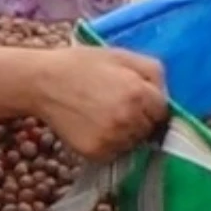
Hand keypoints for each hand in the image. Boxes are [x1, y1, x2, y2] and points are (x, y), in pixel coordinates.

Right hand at [31, 45, 167, 161]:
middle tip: (114, 105)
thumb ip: (153, 72)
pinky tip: (93, 127)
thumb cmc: (82, 65)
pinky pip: (114, 154)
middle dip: (139, 120)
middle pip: (149, 130)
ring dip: (125, 134)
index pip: (163, 112)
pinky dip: (108, 144)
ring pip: (133, 144)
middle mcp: (128, 120)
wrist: (43, 82)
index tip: (136, 100)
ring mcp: (112, 139)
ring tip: (102, 115)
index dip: (150, 105)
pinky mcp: (96, 153)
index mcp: (139, 94)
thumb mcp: (121, 56)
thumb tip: (167, 95)